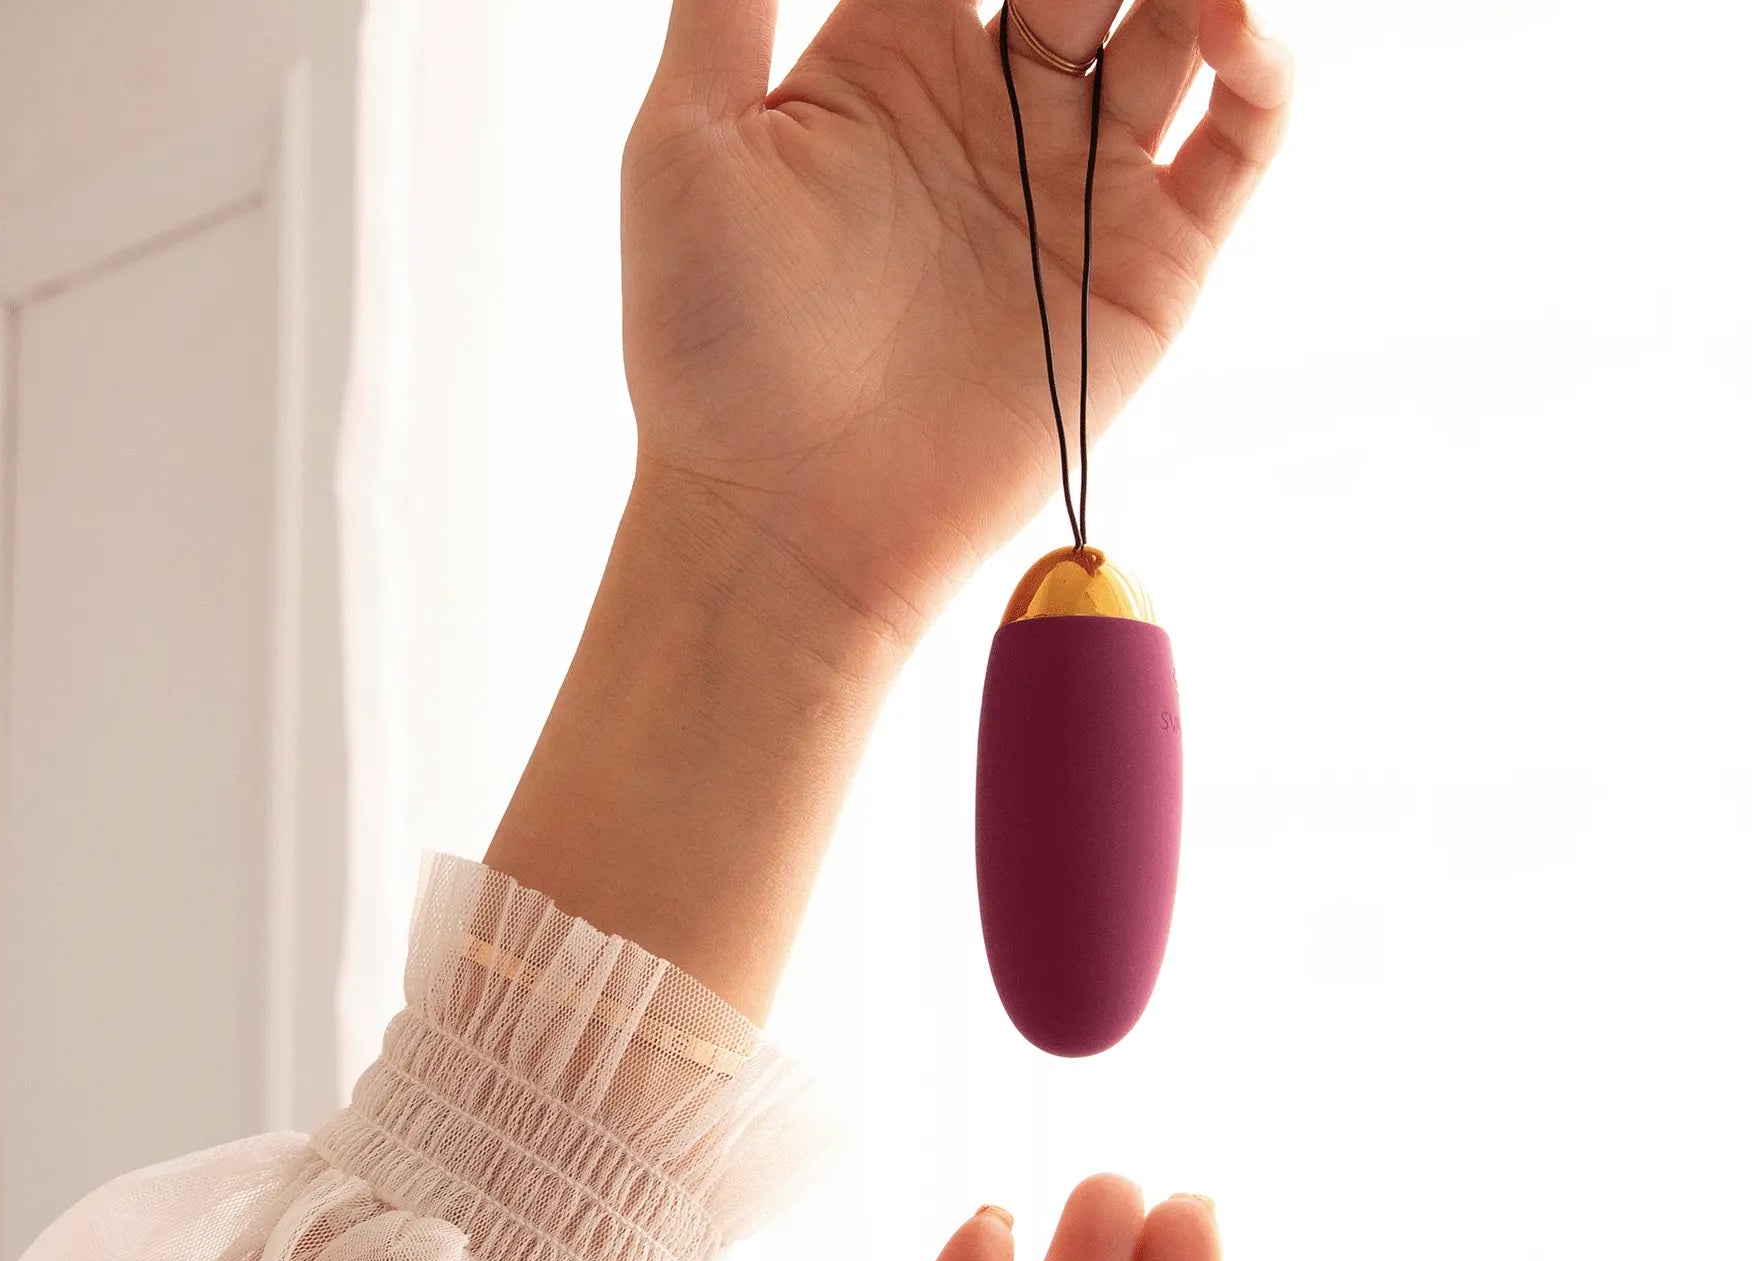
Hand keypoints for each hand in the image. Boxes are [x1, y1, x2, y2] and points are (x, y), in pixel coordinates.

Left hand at [623, 1, 1294, 644]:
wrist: (784, 524)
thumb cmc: (711, 352)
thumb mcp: (687, 143)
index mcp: (893, 50)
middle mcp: (998, 100)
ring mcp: (1078, 180)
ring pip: (1178, 16)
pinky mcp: (1147, 264)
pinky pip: (1238, 135)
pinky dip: (1259, 61)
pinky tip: (1229, 15)